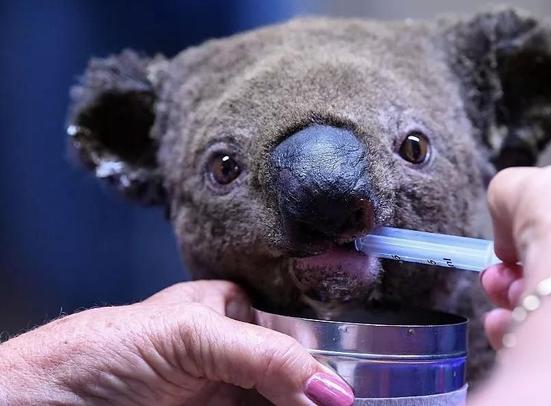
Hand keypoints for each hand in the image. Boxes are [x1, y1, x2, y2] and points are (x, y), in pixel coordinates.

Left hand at [0, 280, 353, 405]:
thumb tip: (330, 387)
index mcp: (230, 311)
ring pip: (280, 404)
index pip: (296, 333)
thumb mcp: (192, 336)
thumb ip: (266, 355)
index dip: (324, 361)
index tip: (347, 391)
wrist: (45, 405)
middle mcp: (232, 354)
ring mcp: (223, 395)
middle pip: (293, 376)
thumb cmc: (103, 351)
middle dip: (317, 395)